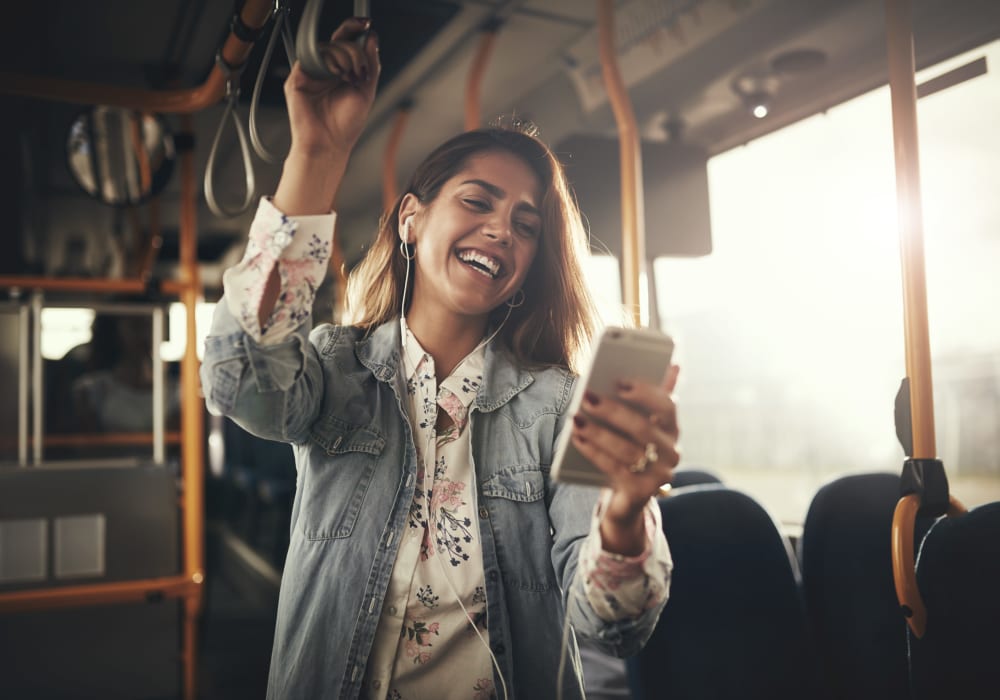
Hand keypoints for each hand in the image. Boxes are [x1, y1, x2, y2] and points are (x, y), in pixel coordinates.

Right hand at [284, 17, 380, 157]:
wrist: (330, 144)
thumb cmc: (346, 125)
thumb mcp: (366, 91)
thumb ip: (371, 64)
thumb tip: (372, 38)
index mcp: (340, 71)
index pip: (346, 42)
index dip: (354, 29)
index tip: (367, 24)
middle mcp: (325, 70)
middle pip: (338, 40)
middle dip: (354, 49)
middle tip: (360, 68)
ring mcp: (311, 73)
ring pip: (327, 47)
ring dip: (344, 57)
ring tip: (350, 77)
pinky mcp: (298, 78)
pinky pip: (313, 58)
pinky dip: (329, 62)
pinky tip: (337, 75)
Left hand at [570, 365, 679, 553]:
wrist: (627, 497)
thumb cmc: (631, 450)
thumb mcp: (640, 423)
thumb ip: (649, 397)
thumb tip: (673, 365)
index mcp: (672, 429)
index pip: (667, 406)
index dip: (645, 393)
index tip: (619, 382)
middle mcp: (671, 452)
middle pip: (643, 428)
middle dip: (613, 411)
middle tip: (587, 397)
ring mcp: (659, 474)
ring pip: (628, 450)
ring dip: (599, 432)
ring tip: (577, 418)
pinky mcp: (642, 492)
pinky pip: (615, 469)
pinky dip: (594, 452)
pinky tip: (577, 438)